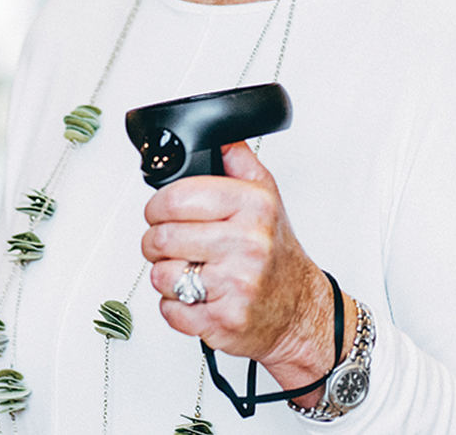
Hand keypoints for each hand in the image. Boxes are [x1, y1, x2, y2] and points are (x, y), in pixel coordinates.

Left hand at [142, 142, 346, 388]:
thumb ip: (237, 159)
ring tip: (187, 268)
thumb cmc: (277, 254)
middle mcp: (247, 244)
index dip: (158, 204)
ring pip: (161, 274)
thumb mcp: (266, 194)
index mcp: (253, 206)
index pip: (178, 197)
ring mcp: (235, 285)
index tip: (161, 210)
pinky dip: (174, 305)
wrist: (300, 310)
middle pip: (163, 236)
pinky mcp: (222, 322)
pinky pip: (169, 310)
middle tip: (169, 241)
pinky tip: (196, 295)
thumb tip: (217, 133)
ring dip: (165, 274)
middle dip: (155, 240)